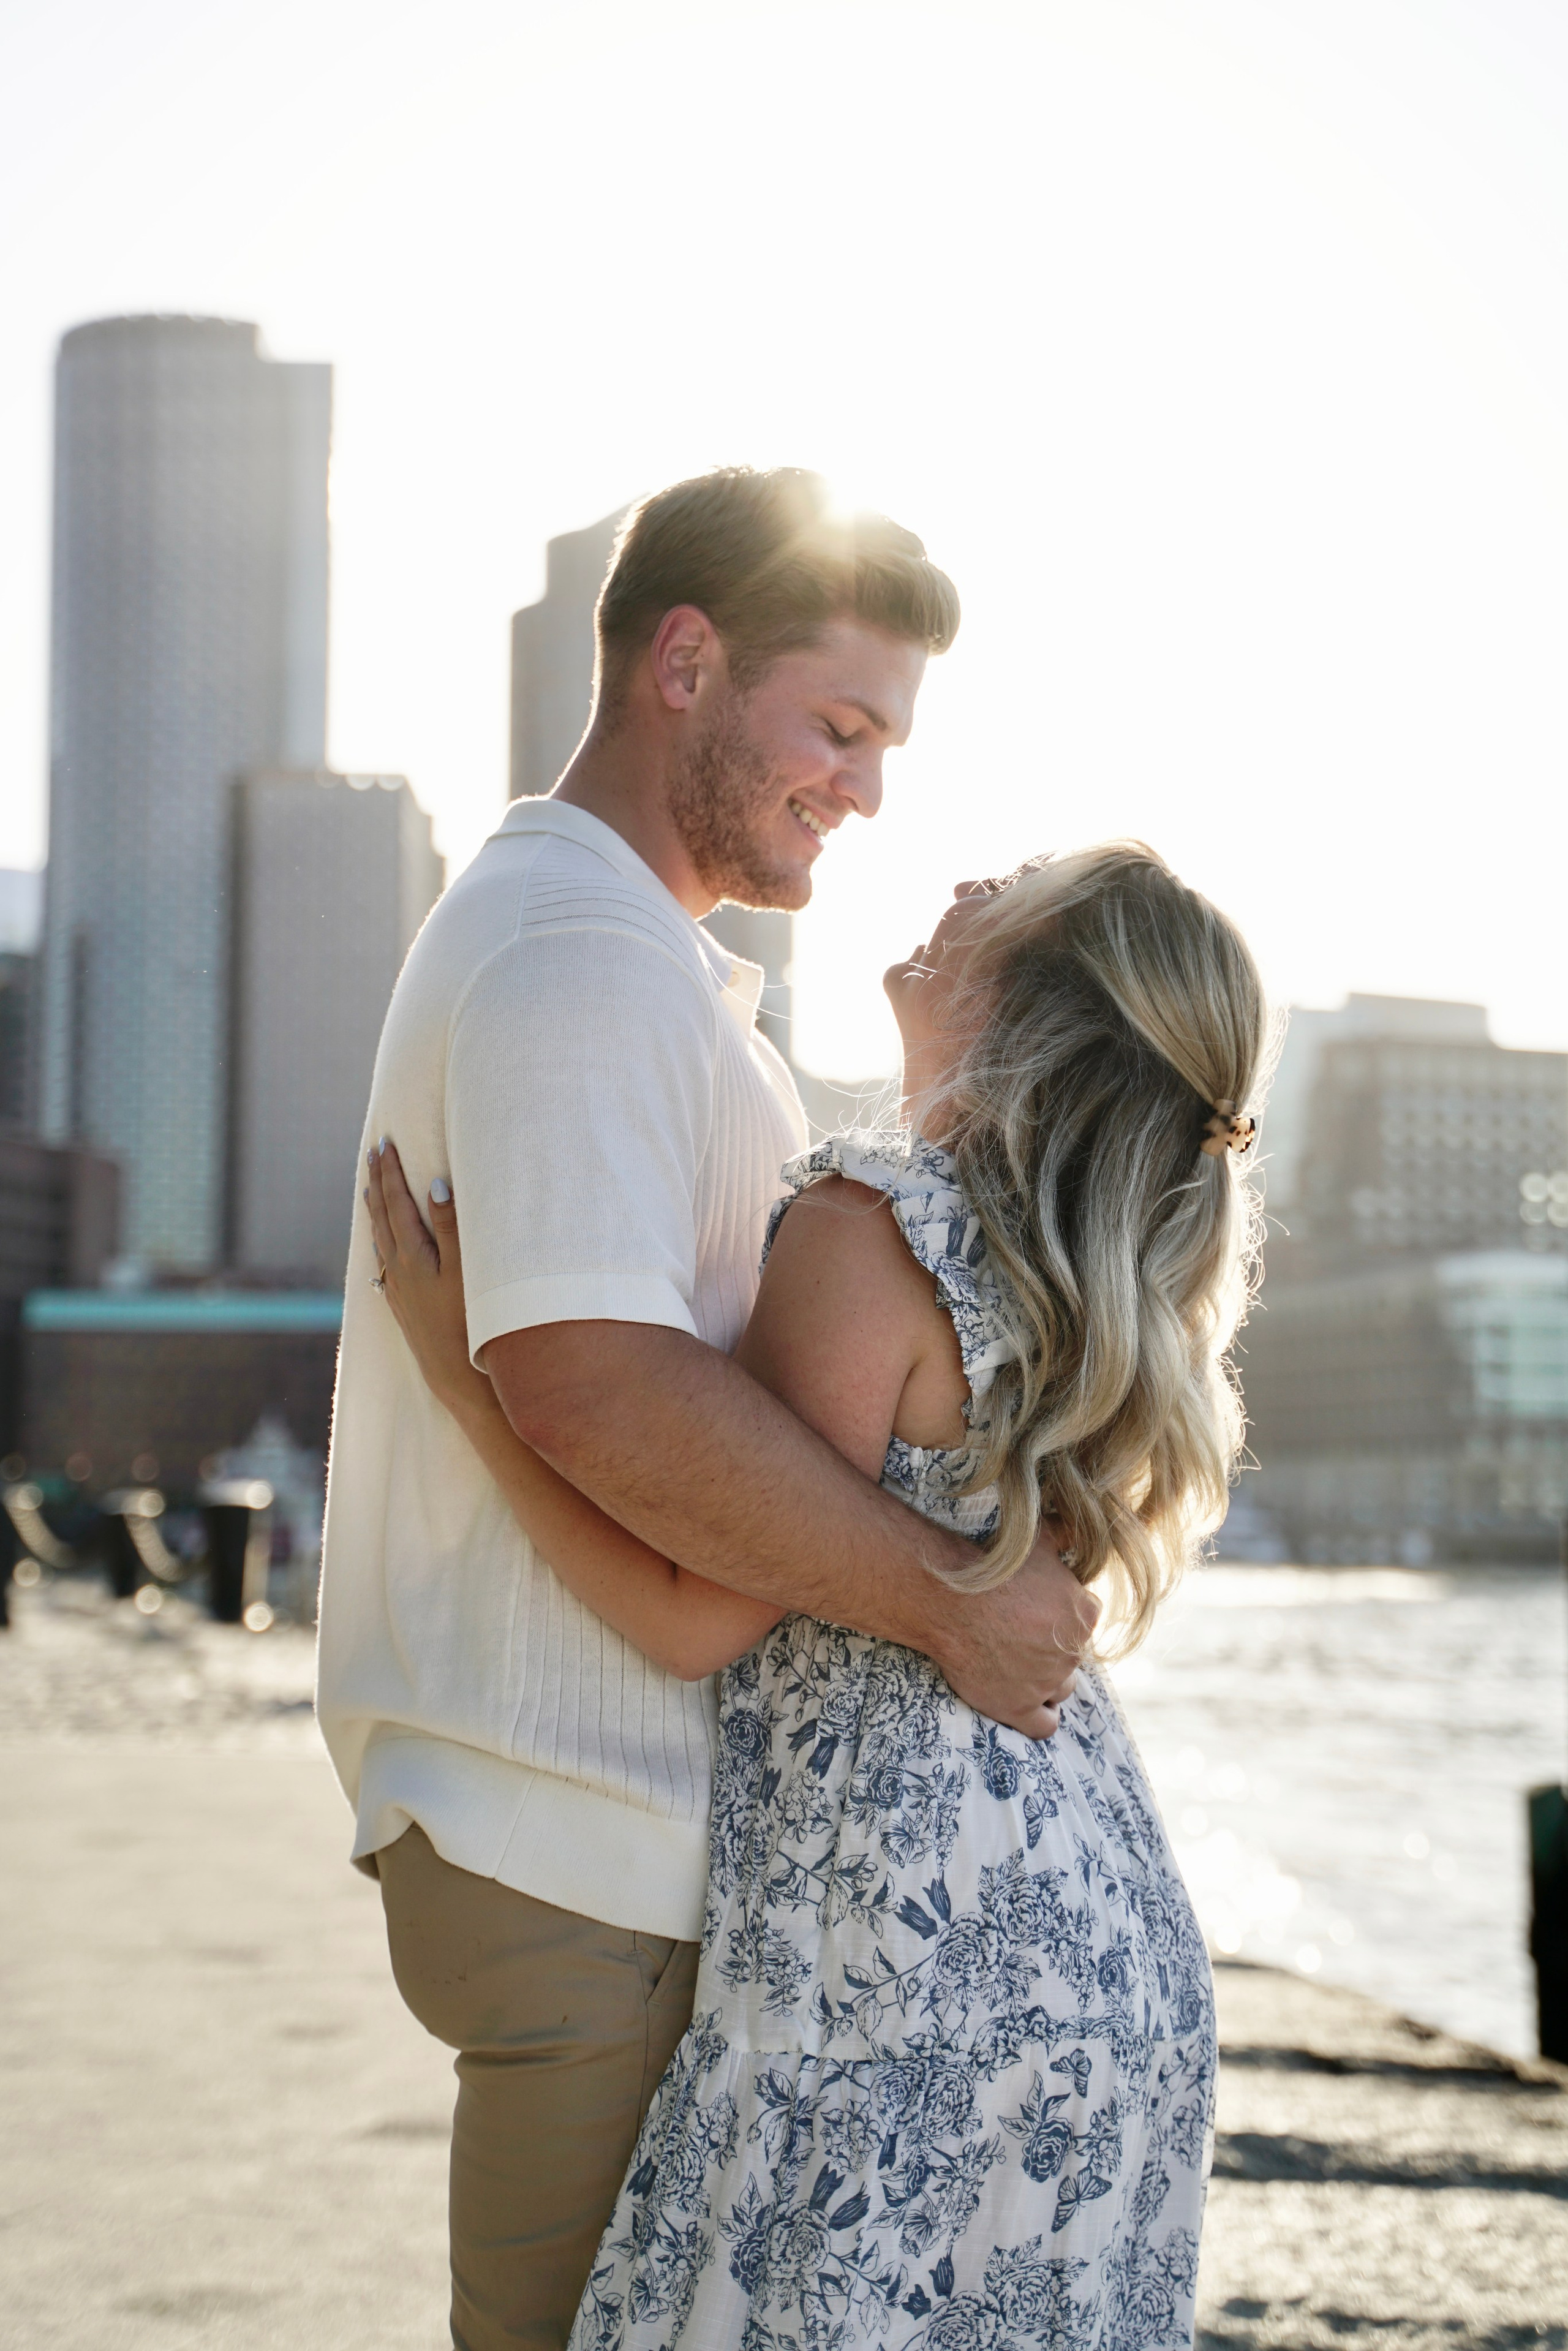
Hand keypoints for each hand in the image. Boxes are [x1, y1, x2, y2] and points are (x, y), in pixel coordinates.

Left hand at [364, 1141, 480, 1408]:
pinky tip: (383, 1249)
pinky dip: (382, 1245)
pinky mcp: (404, 1309)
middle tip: (374, 1154)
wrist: (459, 1379)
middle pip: (383, 1217)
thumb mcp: (467, 1269)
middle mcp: (398, 1270)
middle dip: (379, 1183)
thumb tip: (434, 1185)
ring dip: (377, 1213)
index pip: (397, 1202)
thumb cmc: (471, 1322)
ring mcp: (399, 1291)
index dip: (390, 1172)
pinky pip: (385, 1266)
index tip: (384, 1144)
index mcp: (412, 1254)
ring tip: (371, 1192)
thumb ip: (452, 1226)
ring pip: (381, 1242)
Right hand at [929, 1530, 1099, 1740]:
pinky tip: (1022, 1703)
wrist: (950, 1598)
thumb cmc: (993, 1566)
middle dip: (1050, 1649)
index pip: (1083, 1623)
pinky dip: (1037, 1717)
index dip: (1060, 1619)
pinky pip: (1043, 1725)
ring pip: (1060, 1689)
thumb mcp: (1039, 1540)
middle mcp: (1073, 1652)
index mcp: (1083, 1614)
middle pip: (1070, 1657)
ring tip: (1017, 1666)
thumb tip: (1081, 1526)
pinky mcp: (1019, 1708)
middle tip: (1019, 1636)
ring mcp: (1047, 1683)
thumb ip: (1067, 1535)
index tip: (1037, 1614)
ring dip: (1045, 1682)